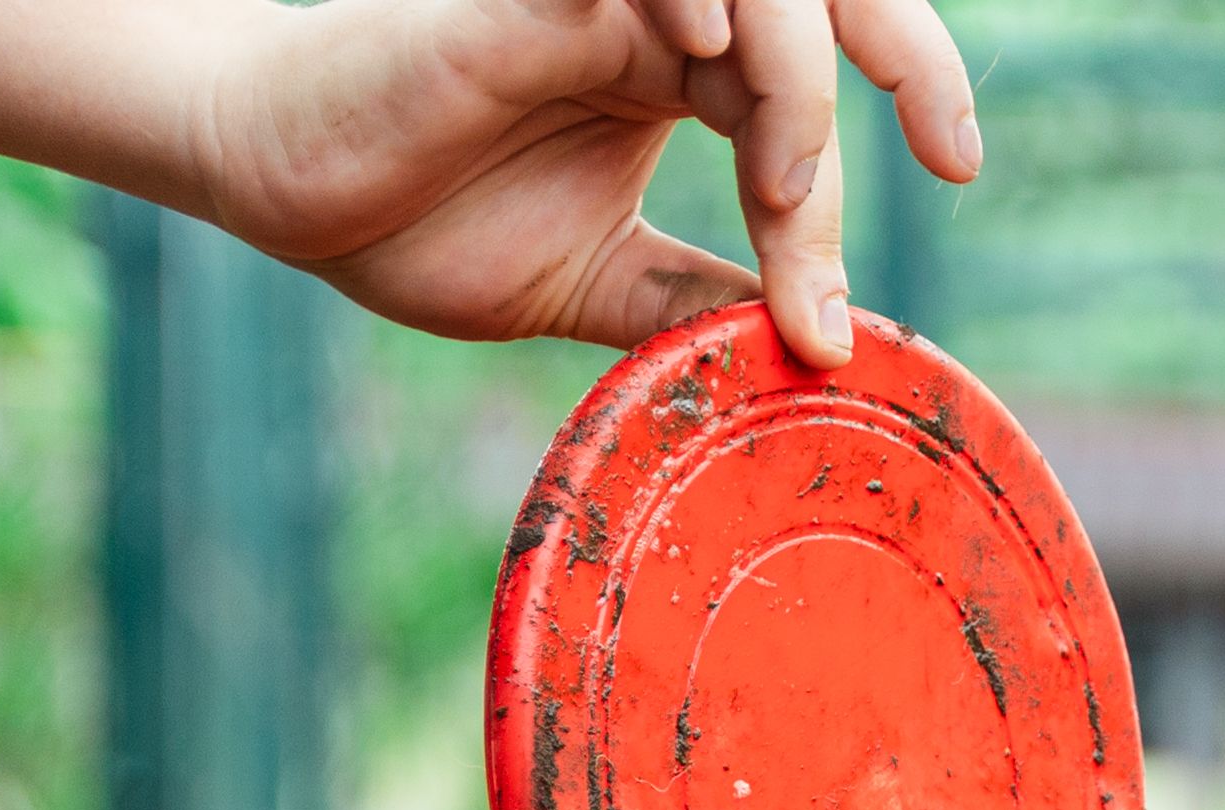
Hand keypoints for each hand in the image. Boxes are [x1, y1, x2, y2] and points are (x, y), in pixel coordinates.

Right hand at [191, 0, 979, 363]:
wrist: (274, 190)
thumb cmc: (414, 218)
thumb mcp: (594, 284)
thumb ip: (695, 305)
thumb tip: (815, 359)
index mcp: (688, 73)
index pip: (832, 78)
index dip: (906, 119)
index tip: (950, 185)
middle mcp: (661, 22)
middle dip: (916, 57)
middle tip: (951, 153)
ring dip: (801, 82)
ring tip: (781, 190)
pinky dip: (702, 0)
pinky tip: (709, 60)